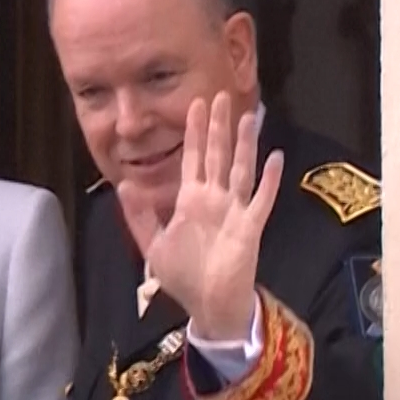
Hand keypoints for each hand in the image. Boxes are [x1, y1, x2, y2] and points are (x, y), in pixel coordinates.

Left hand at [118, 92, 282, 340]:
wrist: (207, 303)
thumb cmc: (183, 275)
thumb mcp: (153, 244)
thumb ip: (139, 215)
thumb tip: (124, 184)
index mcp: (191, 201)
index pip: (192, 158)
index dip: (194, 131)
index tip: (197, 104)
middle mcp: (214, 199)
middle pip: (217, 155)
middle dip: (218, 126)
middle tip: (222, 95)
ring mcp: (234, 210)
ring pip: (240, 169)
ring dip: (244, 144)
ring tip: (248, 116)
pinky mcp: (250, 227)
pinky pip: (261, 199)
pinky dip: (269, 180)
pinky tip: (275, 158)